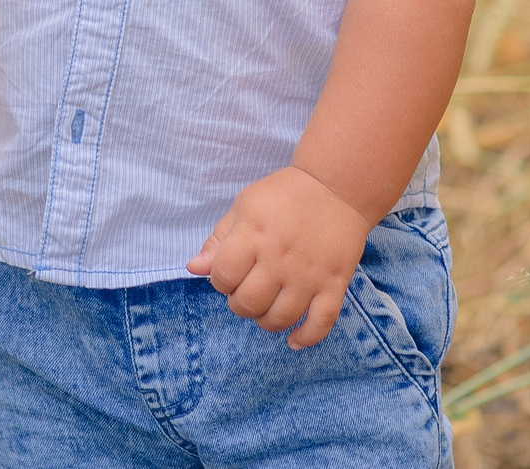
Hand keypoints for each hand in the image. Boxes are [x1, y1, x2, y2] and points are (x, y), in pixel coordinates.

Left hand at [185, 166, 371, 346]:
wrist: (335, 188)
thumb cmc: (283, 196)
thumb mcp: (244, 207)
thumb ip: (218, 239)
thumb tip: (193, 268)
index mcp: (253, 235)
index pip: (224, 275)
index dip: (219, 280)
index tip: (229, 273)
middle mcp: (280, 259)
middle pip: (248, 303)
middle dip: (239, 304)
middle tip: (246, 291)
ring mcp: (309, 275)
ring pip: (280, 318)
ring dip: (266, 321)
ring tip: (266, 308)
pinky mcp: (335, 284)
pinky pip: (321, 323)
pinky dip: (306, 338)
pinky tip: (294, 341)